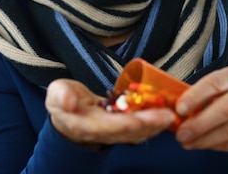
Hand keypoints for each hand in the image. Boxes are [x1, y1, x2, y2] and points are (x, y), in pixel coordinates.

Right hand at [45, 79, 175, 147]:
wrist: (66, 115)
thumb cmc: (62, 101)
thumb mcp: (56, 94)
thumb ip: (61, 96)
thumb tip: (68, 102)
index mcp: (85, 125)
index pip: (109, 126)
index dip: (127, 123)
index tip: (143, 117)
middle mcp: (102, 133)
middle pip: (128, 132)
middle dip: (149, 124)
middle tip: (168, 116)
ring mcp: (113, 133)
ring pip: (137, 133)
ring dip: (155, 126)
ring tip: (170, 115)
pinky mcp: (122, 129)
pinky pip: (139, 129)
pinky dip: (153, 123)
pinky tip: (165, 115)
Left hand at [174, 65, 227, 150]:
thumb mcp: (224, 82)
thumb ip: (204, 92)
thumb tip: (176, 110)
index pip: (214, 84)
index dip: (195, 96)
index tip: (179, 109)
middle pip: (225, 110)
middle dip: (200, 124)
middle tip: (181, 134)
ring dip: (206, 139)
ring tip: (187, 142)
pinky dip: (218, 146)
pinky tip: (203, 145)